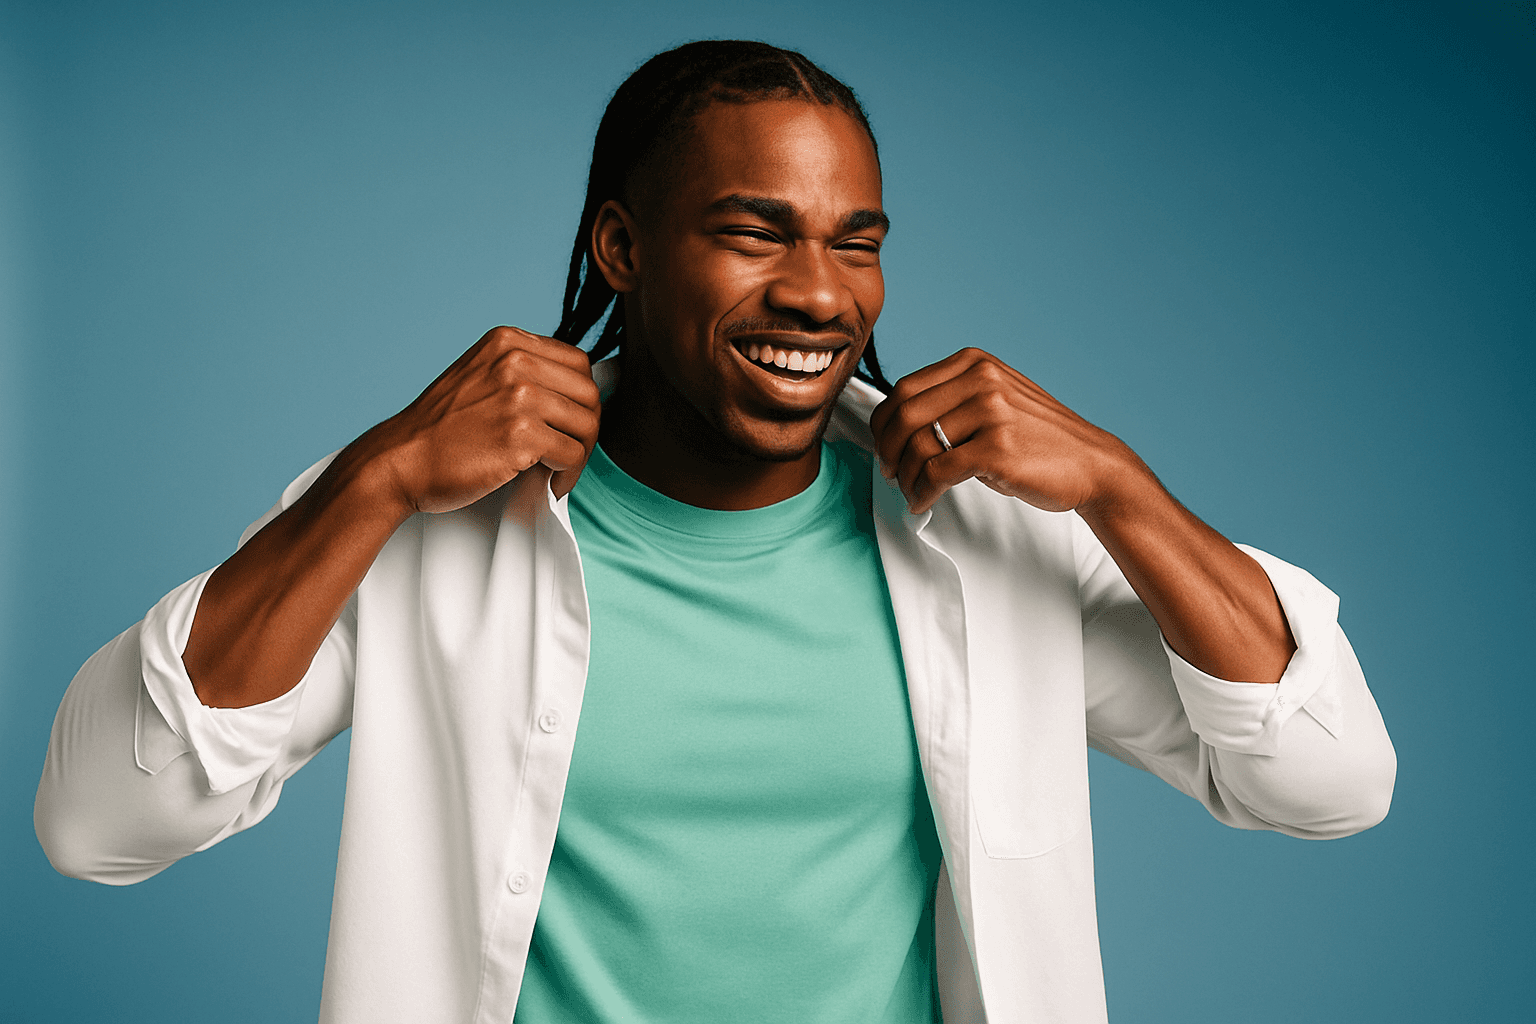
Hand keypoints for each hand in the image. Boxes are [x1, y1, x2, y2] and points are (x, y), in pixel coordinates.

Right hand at [363, 326, 601, 515]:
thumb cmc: (439, 430)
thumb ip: (522, 374)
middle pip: (589, 393)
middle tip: (569, 453)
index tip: (569, 424)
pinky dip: (567, 474)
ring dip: (580, 455)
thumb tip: (575, 394)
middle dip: (586, 428)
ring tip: (558, 471)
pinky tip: (550, 483)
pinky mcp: (521, 434)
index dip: (580, 399)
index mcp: (508, 342)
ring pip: (587, 425)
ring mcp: (519, 396)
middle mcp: (516, 361)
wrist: (399, 461)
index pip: (578, 363)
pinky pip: (572, 455)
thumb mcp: (479, 377)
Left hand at [869, 347, 1139, 514]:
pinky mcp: (996, 450)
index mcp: (975, 363)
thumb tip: (897, 425)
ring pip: (918, 445)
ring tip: (911, 491)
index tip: (884, 446)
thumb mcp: (996, 399)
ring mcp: (991, 413)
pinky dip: (922, 492)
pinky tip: (923, 501)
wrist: (1091, 464)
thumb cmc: (1038, 439)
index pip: (904, 388)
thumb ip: (952, 400)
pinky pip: (937, 472)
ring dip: (905, 477)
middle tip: (891, 472)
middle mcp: (982, 380)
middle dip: (888, 450)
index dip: (884, 423)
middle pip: (904, 415)